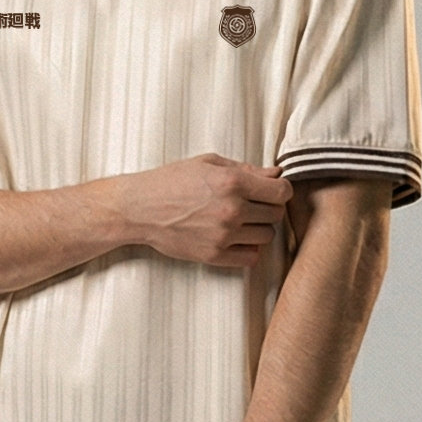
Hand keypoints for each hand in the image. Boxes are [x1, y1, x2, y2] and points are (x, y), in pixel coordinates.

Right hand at [120, 155, 290, 269]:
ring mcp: (224, 235)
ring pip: (266, 236)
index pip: (282, 191)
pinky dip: (248, 249)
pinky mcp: (214, 255)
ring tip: (240, 222)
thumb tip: (275, 174)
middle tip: (251, 205)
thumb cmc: (170, 182)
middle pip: (276, 214)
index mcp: (233, 182)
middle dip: (268, 208)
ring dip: (257, 229)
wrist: (139, 209)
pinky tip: (236, 239)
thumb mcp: (208, 163)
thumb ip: (246, 169)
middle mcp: (232, 209)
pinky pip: (251, 258)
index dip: (280, 190)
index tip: (271, 191)